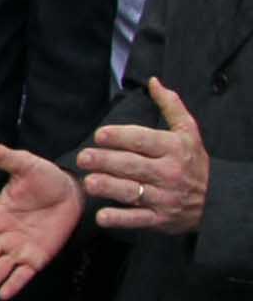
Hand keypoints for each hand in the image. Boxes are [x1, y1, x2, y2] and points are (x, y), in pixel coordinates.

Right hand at [0, 138, 85, 300]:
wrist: (76, 191)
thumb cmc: (47, 177)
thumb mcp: (25, 165)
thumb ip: (3, 157)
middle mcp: (5, 234)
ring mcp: (21, 247)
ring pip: (1, 267)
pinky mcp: (39, 257)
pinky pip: (25, 273)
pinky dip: (15, 283)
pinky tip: (5, 294)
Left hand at [78, 77, 209, 235]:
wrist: (217, 200)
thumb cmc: (194, 162)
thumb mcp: (188, 132)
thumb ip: (170, 106)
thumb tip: (154, 81)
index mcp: (174, 149)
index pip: (143, 140)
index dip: (120, 137)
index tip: (99, 135)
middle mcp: (169, 173)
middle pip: (132, 165)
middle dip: (106, 161)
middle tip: (84, 157)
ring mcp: (164, 198)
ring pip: (132, 192)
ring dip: (109, 187)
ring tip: (89, 182)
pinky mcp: (160, 219)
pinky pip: (137, 219)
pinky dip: (120, 219)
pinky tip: (102, 215)